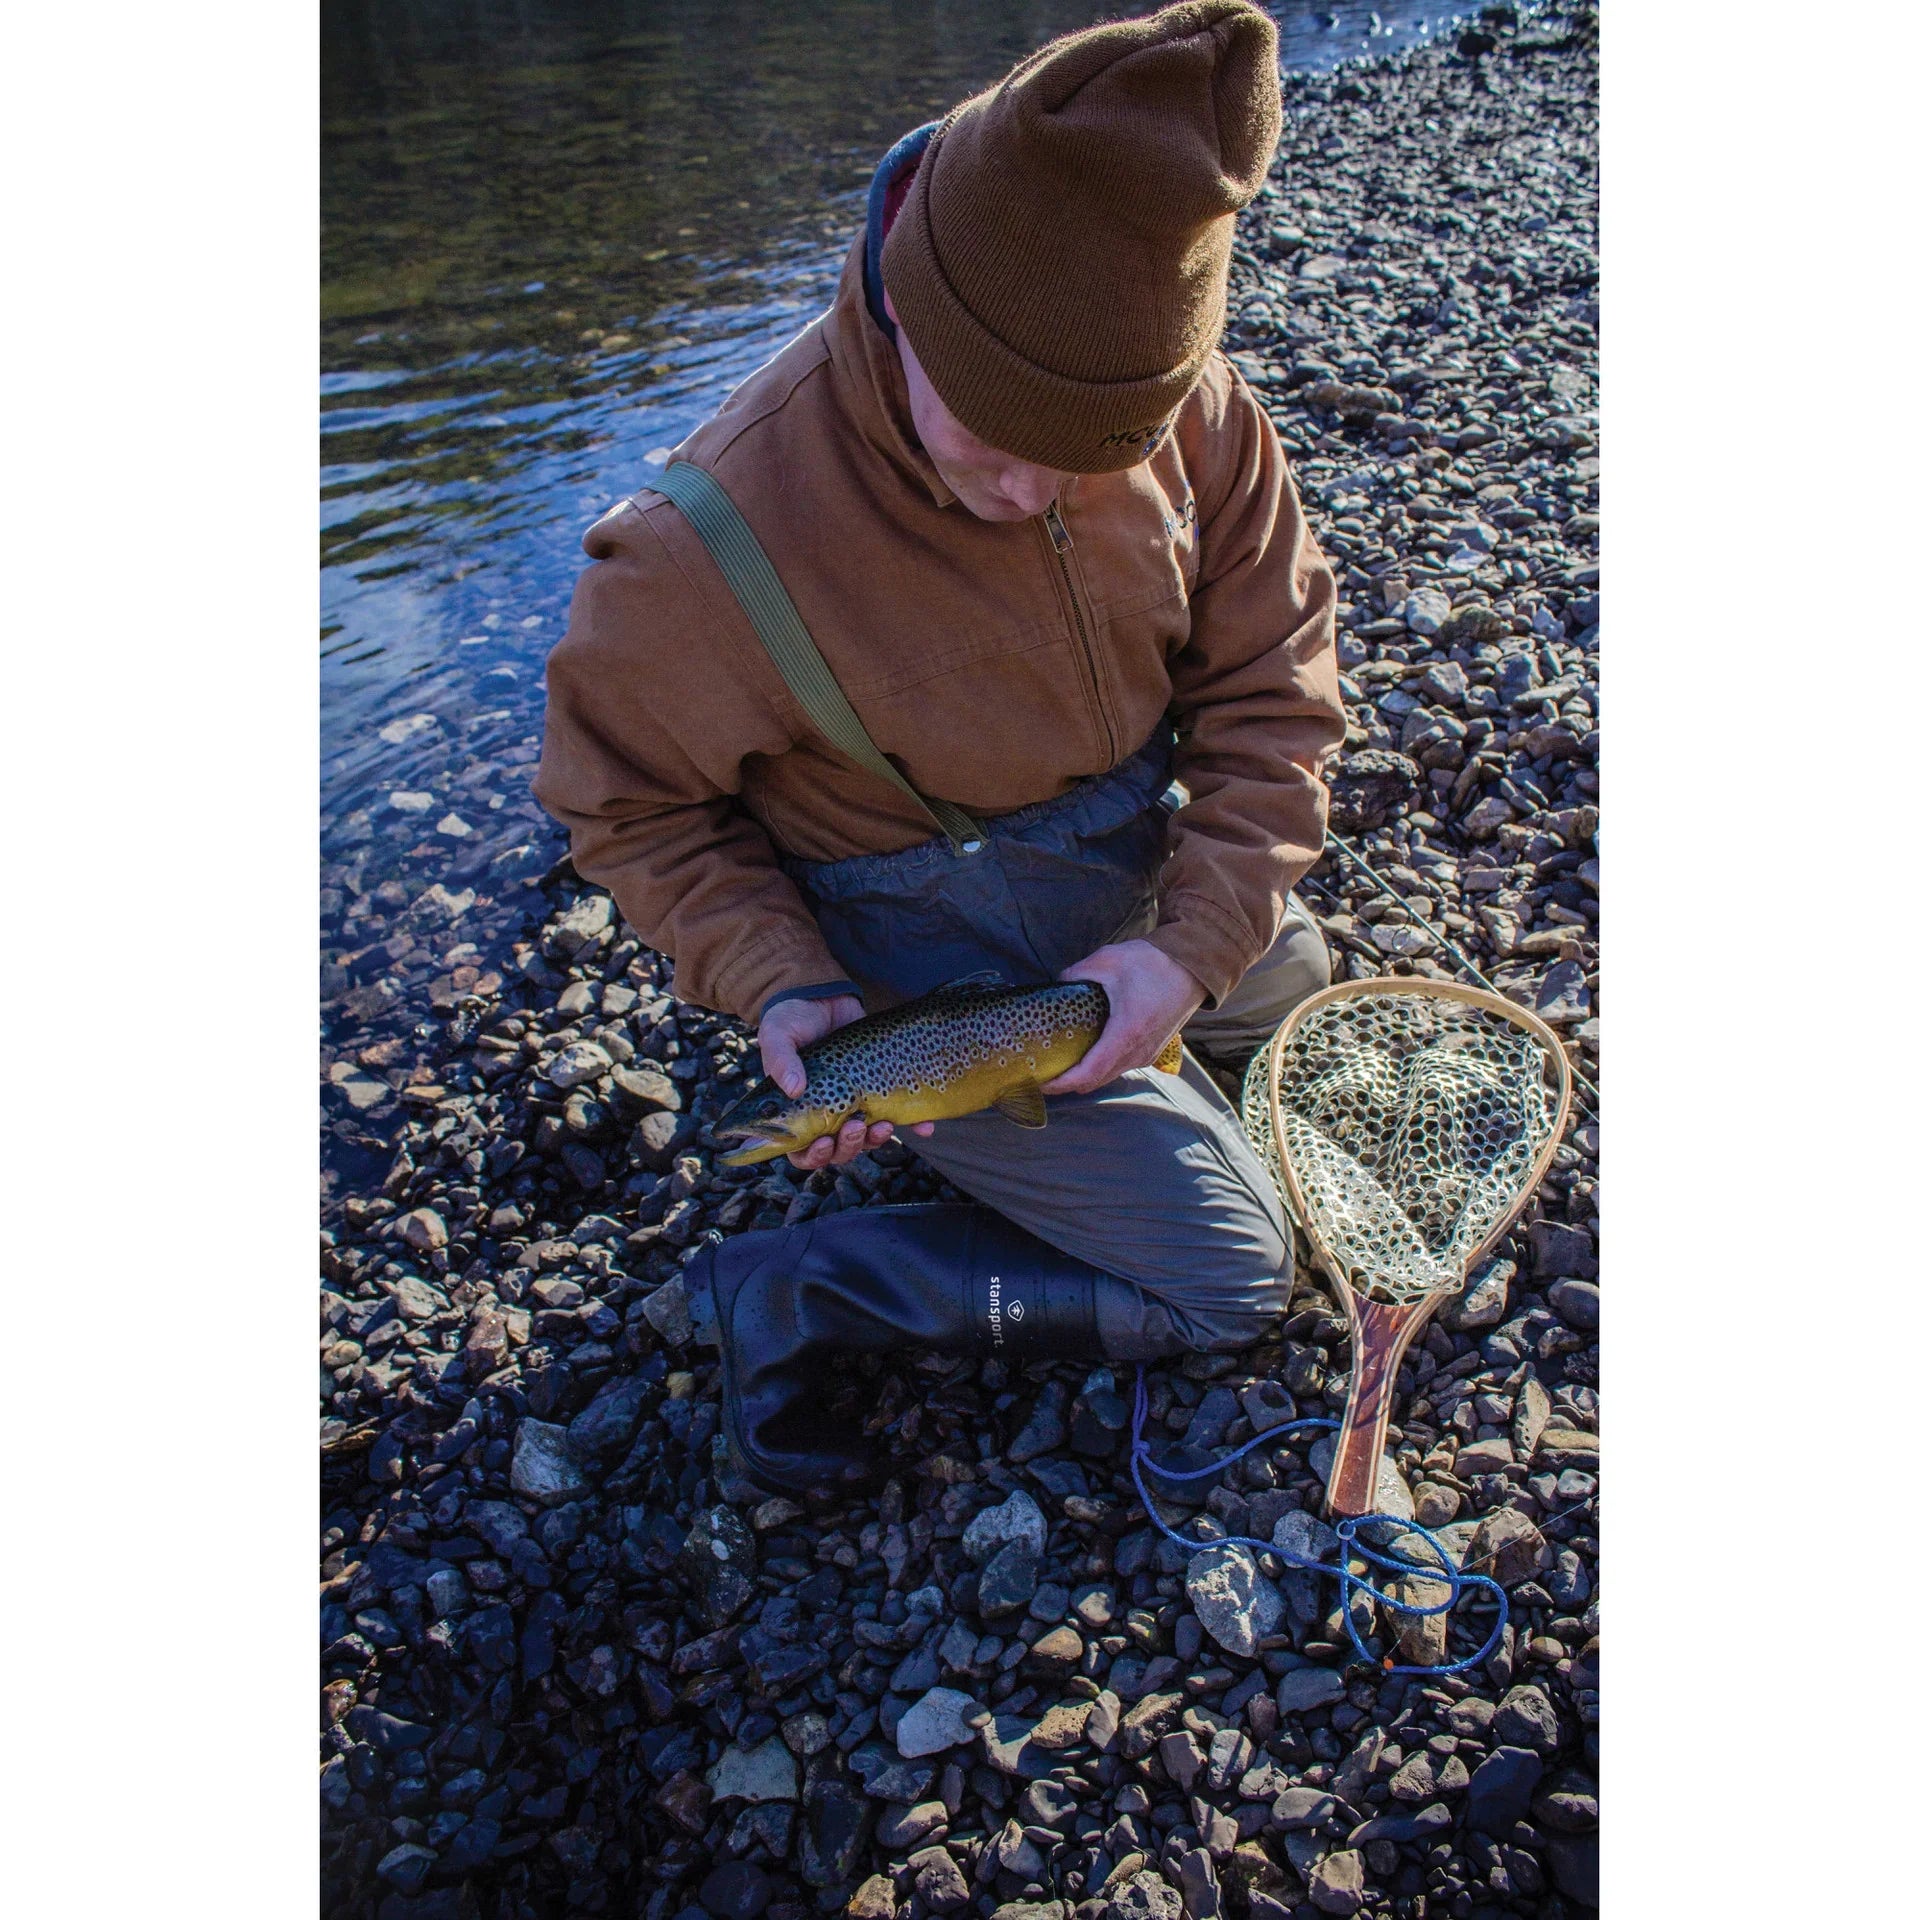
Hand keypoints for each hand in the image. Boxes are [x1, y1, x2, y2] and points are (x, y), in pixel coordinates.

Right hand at [756, 993, 934, 1170]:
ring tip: (884, 1125)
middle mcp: (825, 1115)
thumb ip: (780, 1060)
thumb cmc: (791, 1019)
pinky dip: (912, 1125)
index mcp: (795, 1112)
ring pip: (866, 1139)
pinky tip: (925, 1126)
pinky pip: (896, 1115)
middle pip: (838, 1151)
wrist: (823, 997)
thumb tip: (793, 1088)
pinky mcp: (878, 1090)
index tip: (825, 1141)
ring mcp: (853, 1104)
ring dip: (876, 1139)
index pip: (801, 1151)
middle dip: (850, 1146)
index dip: (813, 1156)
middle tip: (857, 1125)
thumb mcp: (777, 1035)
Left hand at [1042, 939, 1204, 1096]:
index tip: (1042, 1082)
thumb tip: (1059, 982)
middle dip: (1068, 1082)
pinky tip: (1088, 1054)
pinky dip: (1102, 1067)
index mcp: (1125, 1034)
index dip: (1062, 1082)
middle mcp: (1138, 1051)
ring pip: (1110, 1075)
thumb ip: (1076, 973)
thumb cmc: (1154, 963)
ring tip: (1062, 1064)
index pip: (1088, 1073)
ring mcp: (1148, 1053)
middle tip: (1043, 1073)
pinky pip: (1122, 1066)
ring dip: (1086, 1075)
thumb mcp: (1107, 960)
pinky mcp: (1153, 1049)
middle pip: (1096, 1080)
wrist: (1194, 967)